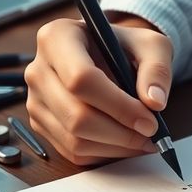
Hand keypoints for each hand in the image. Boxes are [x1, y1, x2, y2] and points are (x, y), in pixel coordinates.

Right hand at [24, 15, 172, 164]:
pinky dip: (104, 153)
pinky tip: (125, 143)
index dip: (118, 105)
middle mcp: (38, 70)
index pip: (82, 79)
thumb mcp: (150, 45)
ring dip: (115, 147)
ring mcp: (35, 100)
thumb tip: (154, 102)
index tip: (149, 120)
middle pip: (76, 115)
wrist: (106, 54)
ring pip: (74, 139)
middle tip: (152, 134)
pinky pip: (72, 151)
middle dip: (120, 132)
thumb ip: (157, 69)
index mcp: (58, 38)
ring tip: (144, 140)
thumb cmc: (125, 46)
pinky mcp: (40, 124)